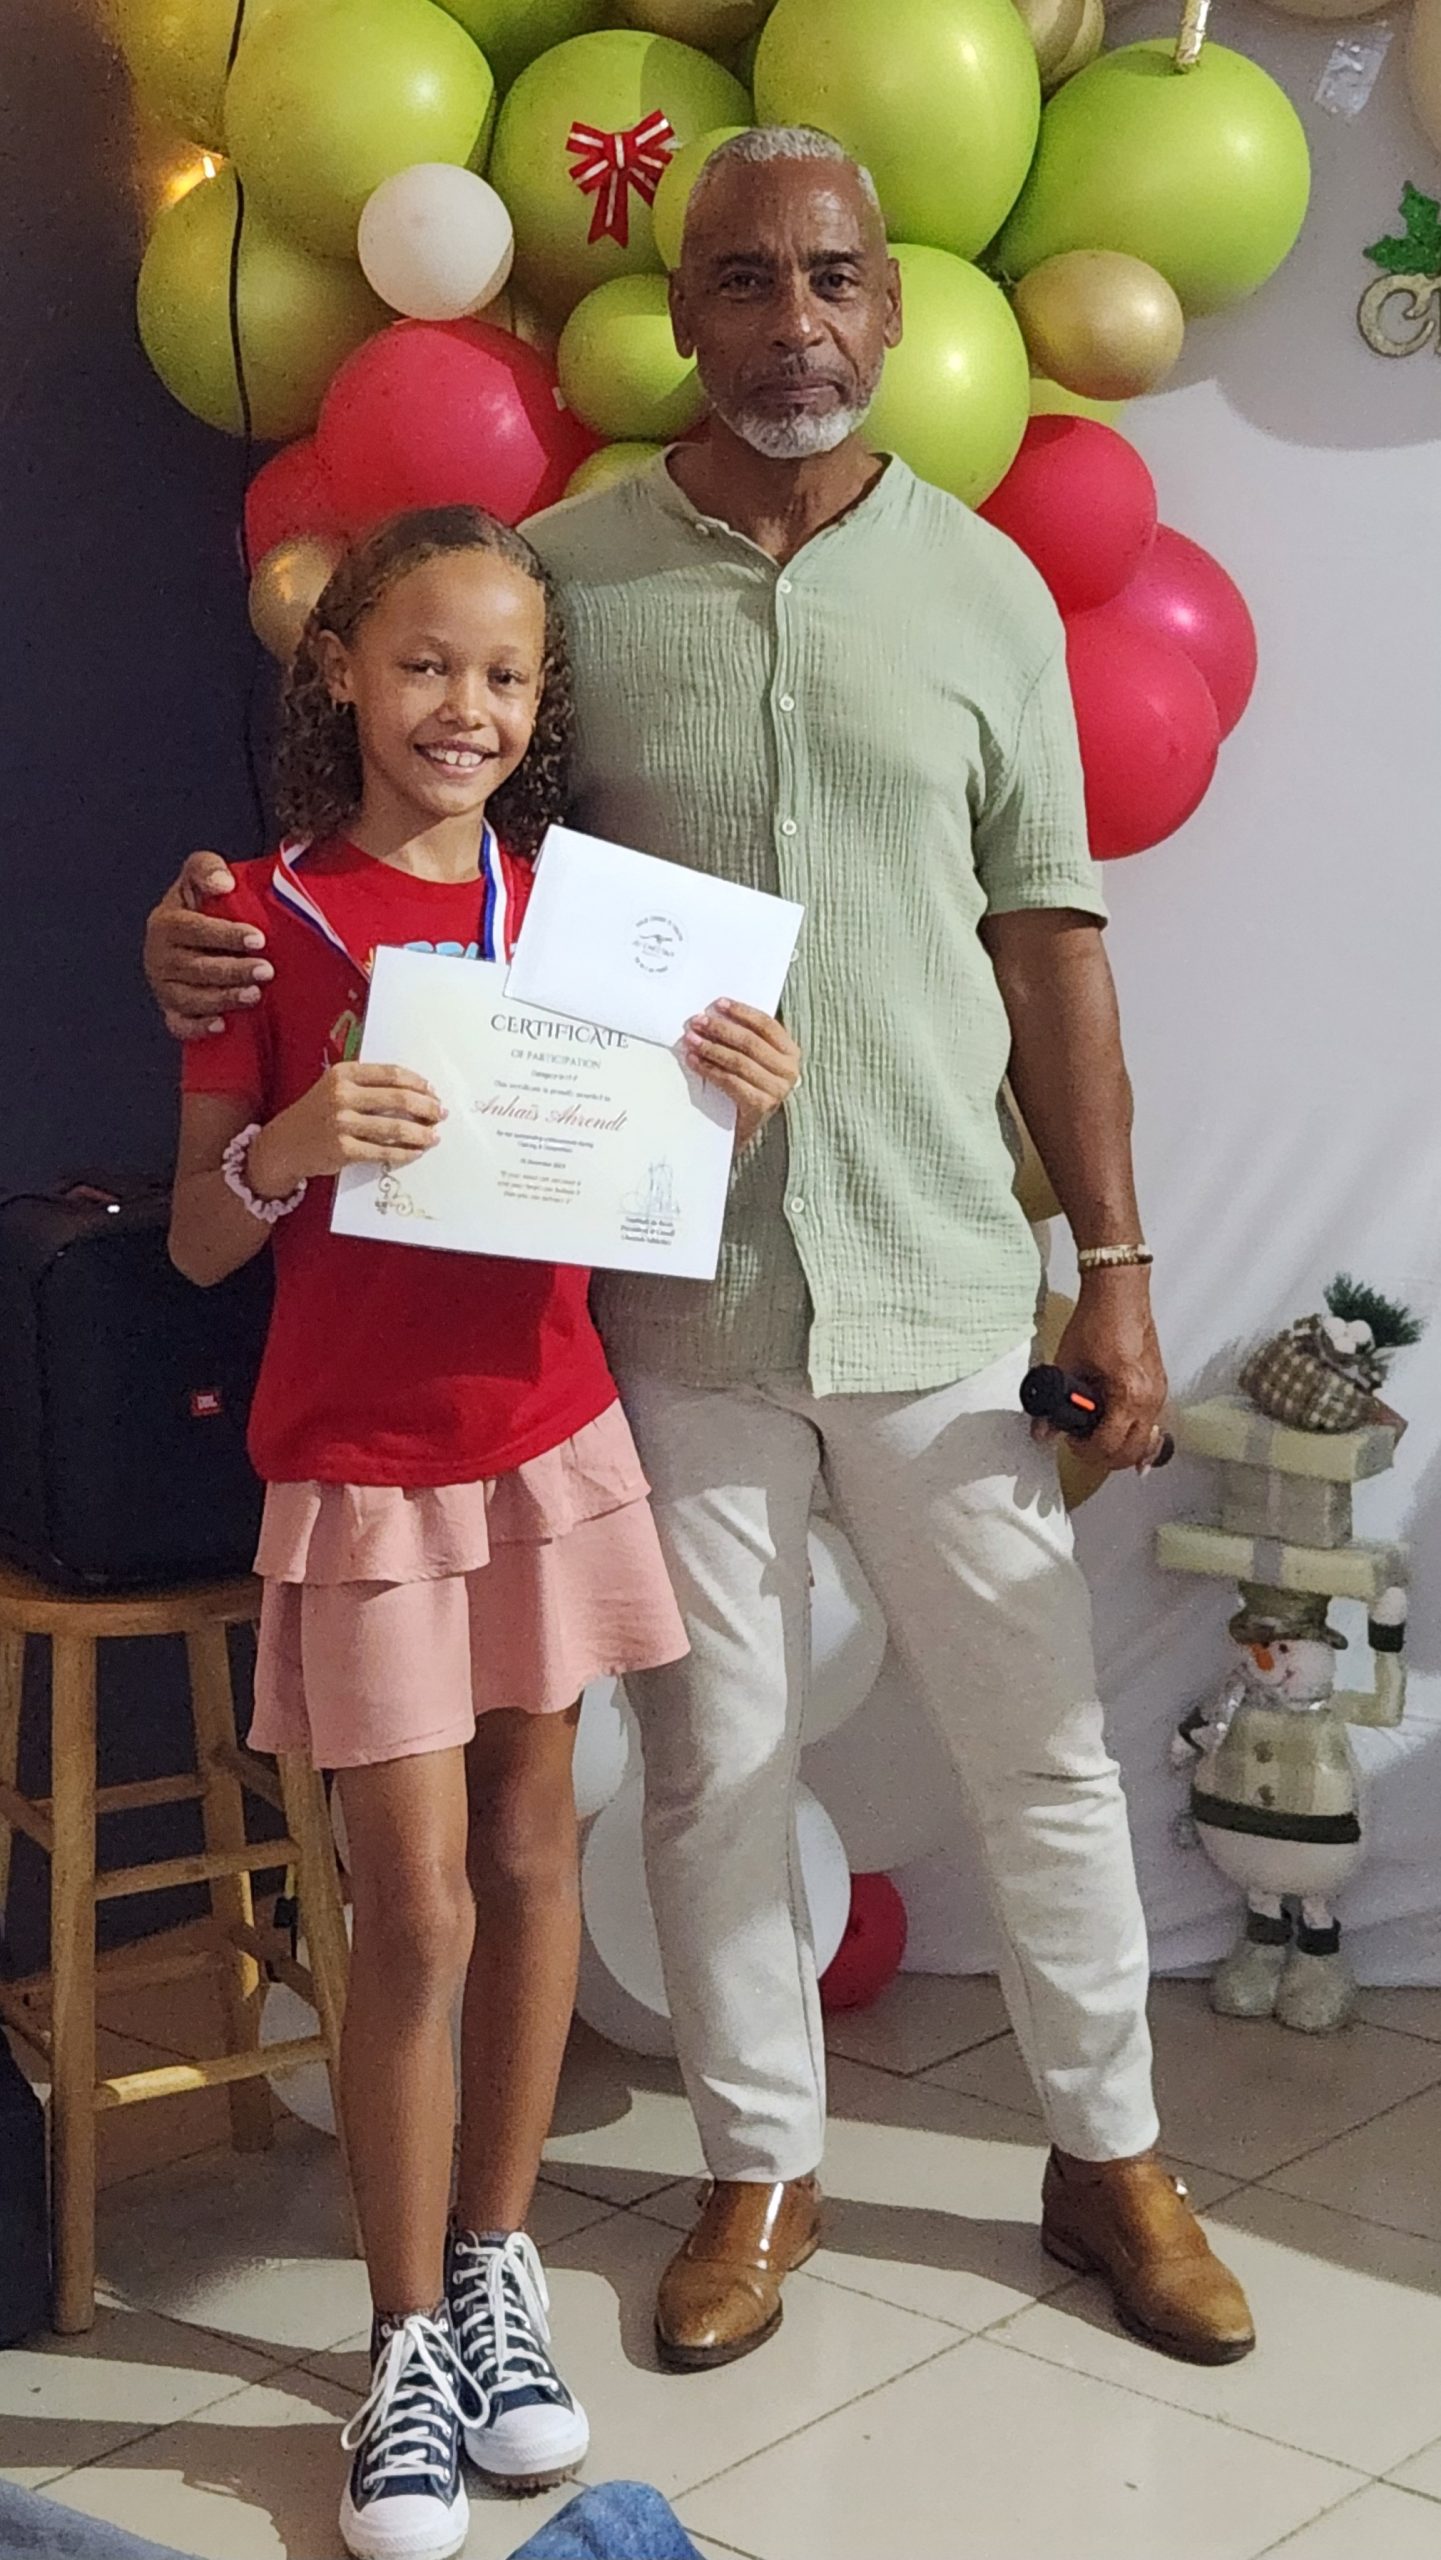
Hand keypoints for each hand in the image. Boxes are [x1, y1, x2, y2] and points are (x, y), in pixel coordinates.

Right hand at [144, 851, 271, 1041]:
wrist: (190, 935)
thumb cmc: (201, 905)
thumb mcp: (199, 877)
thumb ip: (206, 869)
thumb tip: (223, 883)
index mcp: (165, 922)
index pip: (192, 928)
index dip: (224, 934)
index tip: (258, 939)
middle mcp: (159, 956)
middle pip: (195, 968)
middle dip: (232, 970)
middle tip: (266, 971)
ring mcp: (164, 986)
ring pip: (191, 999)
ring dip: (223, 999)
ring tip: (254, 995)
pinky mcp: (172, 1010)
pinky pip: (180, 1025)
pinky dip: (199, 1028)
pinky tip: (223, 1026)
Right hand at [249, 1064, 444, 1193]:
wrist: (284, 1144)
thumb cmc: (317, 1113)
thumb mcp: (335, 1087)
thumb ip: (368, 1084)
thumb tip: (416, 1091)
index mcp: (344, 1074)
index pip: (391, 1074)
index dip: (418, 1083)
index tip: (433, 1091)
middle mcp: (342, 1095)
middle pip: (398, 1098)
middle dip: (426, 1107)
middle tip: (440, 1114)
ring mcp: (341, 1123)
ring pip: (395, 1127)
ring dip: (421, 1133)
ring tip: (434, 1136)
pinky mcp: (343, 1150)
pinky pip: (384, 1152)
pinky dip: (405, 1153)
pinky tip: (416, 1152)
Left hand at [682, 1000, 800, 1149]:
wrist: (746, 1128)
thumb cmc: (749, 1087)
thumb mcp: (755, 1060)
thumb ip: (746, 1039)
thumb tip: (716, 1013)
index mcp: (790, 1052)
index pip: (766, 1024)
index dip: (741, 1012)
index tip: (718, 1004)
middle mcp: (789, 1070)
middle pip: (750, 1042)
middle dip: (720, 1029)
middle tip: (698, 1022)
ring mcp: (777, 1089)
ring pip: (738, 1061)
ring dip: (711, 1048)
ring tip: (691, 1040)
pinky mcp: (761, 1105)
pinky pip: (730, 1081)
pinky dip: (709, 1069)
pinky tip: (694, 1061)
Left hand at [1045, 1269, 1167, 1473]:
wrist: (1119, 1293)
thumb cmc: (1098, 1320)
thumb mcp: (1066, 1365)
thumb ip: (1053, 1404)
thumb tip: (1042, 1430)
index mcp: (1127, 1394)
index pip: (1108, 1445)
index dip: (1085, 1451)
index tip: (1071, 1442)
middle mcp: (1149, 1398)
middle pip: (1132, 1452)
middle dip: (1105, 1457)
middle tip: (1084, 1448)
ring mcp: (1159, 1393)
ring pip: (1147, 1442)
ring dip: (1123, 1448)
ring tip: (1100, 1442)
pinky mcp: (1160, 1386)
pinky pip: (1154, 1424)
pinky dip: (1141, 1436)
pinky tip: (1129, 1441)